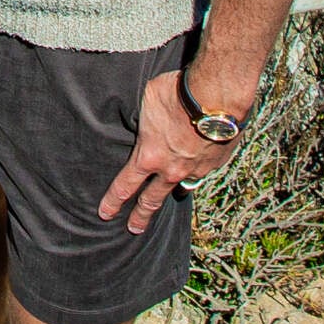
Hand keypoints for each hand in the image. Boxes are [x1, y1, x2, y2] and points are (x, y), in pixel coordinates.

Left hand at [98, 69, 239, 234]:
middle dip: (141, 216)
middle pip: (152, 200)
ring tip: (173, 197)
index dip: (113, 201)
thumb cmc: (177, 94)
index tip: (105, 214)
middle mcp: (171, 169)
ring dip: (175, 193)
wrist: (217, 98)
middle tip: (134, 229)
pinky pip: (203, 171)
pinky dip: (198, 169)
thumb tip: (137, 110)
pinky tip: (198, 165)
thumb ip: (141, 113)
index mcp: (149, 156)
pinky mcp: (215, 162)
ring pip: (182, 188)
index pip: (125, 186)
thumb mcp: (147, 98)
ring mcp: (195, 169)